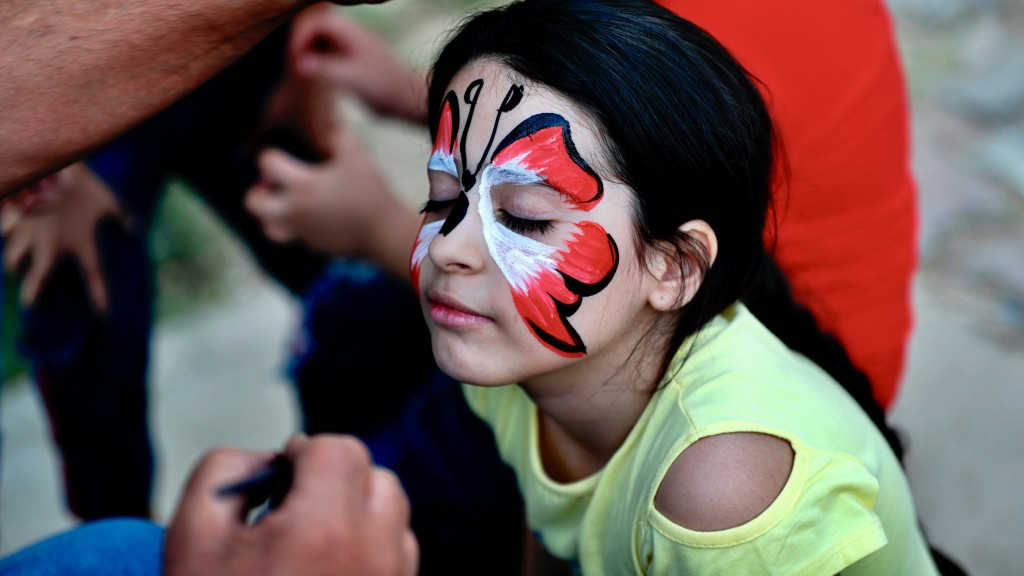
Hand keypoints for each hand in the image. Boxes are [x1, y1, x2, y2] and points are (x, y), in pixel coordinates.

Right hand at [1, 163, 127, 311]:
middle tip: (29, 304)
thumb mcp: (108, 200)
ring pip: (12, 261)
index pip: (95, 275)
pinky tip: (6, 238)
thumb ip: (121, 216)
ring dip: (13, 266)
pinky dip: (4, 238)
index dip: (100, 295)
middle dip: (31, 294)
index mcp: (80, 243)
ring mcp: (28, 235)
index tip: (104, 313)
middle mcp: (51, 245)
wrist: (54, 169)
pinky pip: (3, 236)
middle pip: (37, 280)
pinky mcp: (12, 221)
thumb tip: (135, 225)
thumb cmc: (85, 185)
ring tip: (14, 269)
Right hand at [164, 434, 417, 575]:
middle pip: (379, 479)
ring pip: (395, 520)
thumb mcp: (191, 538)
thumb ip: (224, 473)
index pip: (342, 451)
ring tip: (312, 546)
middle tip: (295, 508)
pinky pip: (399, 561)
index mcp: (325, 530)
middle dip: (339, 480)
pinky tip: (327, 575)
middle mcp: (374, 556)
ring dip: (361, 515)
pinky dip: (372, 552)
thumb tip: (266, 460)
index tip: (282, 474)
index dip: (307, 453)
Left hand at [245, 127, 419, 280]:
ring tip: (286, 207)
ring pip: (269, 228)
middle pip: (254, 204)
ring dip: (270, 216)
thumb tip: (330, 130)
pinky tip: (317, 217)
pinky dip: (299, 226)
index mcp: (301, 184)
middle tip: (273, 185)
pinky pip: (296, 237)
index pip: (267, 164)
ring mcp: (303, 231)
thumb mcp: (358, 156)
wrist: (384, 233)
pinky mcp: (315, 246)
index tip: (283, 156)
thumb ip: (339, 138)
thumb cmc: (369, 194)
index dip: (271, 156)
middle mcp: (294, 210)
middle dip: (258, 192)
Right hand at [289, 3, 427, 123]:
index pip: (314, 21)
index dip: (299, 38)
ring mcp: (352, 44)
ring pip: (321, 39)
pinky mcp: (354, 58)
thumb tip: (298, 63)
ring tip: (303, 70)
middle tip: (294, 65)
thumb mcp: (351, 78)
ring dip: (309, 51)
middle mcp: (351, 32)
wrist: (410, 98)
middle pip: (315, 26)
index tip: (293, 60)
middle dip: (302, 42)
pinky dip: (319, 59)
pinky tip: (317, 75)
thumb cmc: (383, 87)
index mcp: (349, 30)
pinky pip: (329, 51)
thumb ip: (325, 69)